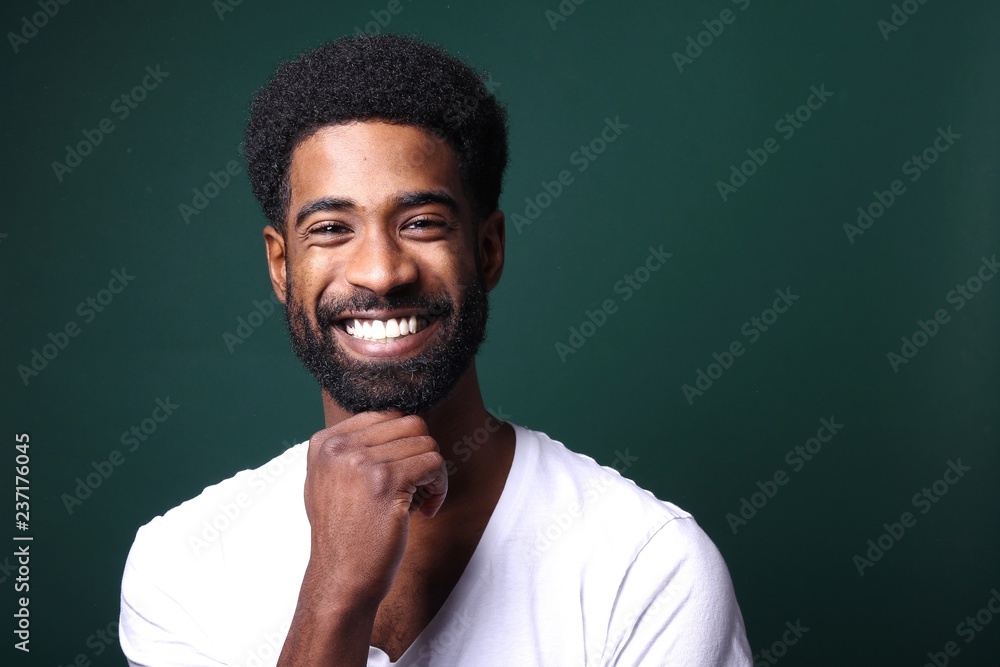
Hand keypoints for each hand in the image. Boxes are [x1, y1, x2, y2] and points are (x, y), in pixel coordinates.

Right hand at [301, 410, 447, 605]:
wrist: (341, 579)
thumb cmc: (344, 535)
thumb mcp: (331, 481)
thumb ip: (353, 450)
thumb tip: (394, 422)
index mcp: (324, 442)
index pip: (387, 416)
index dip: (404, 445)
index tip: (401, 476)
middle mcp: (338, 447)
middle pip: (411, 425)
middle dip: (422, 455)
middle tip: (416, 488)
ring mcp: (361, 461)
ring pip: (427, 443)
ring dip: (433, 473)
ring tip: (418, 501)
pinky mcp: (386, 481)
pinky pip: (434, 463)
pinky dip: (440, 486)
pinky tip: (426, 510)